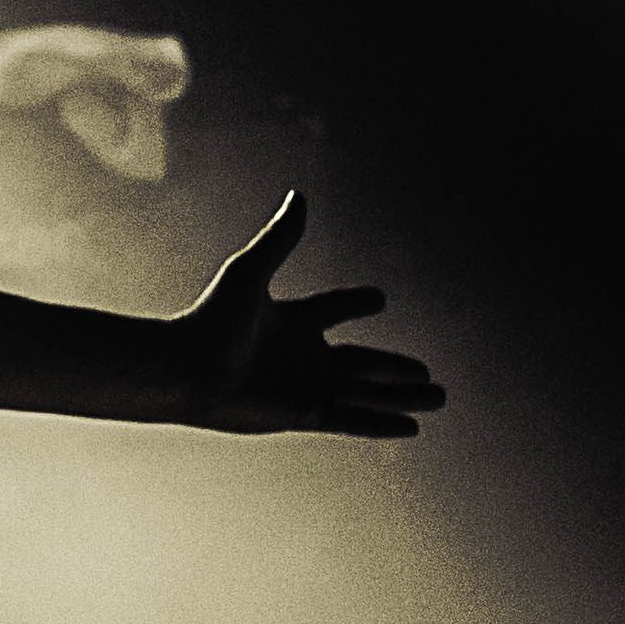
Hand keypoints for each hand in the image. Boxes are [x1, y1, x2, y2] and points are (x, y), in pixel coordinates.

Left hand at [169, 193, 438, 439]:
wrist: (185, 370)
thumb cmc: (211, 320)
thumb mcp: (251, 273)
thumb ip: (281, 239)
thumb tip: (299, 196)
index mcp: (291, 320)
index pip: (333, 309)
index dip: (355, 304)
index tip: (379, 300)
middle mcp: (303, 355)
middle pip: (362, 363)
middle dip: (395, 369)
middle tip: (426, 373)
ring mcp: (306, 386)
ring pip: (367, 394)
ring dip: (402, 397)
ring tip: (440, 398)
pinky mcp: (303, 412)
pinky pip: (353, 419)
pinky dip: (382, 422)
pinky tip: (412, 427)